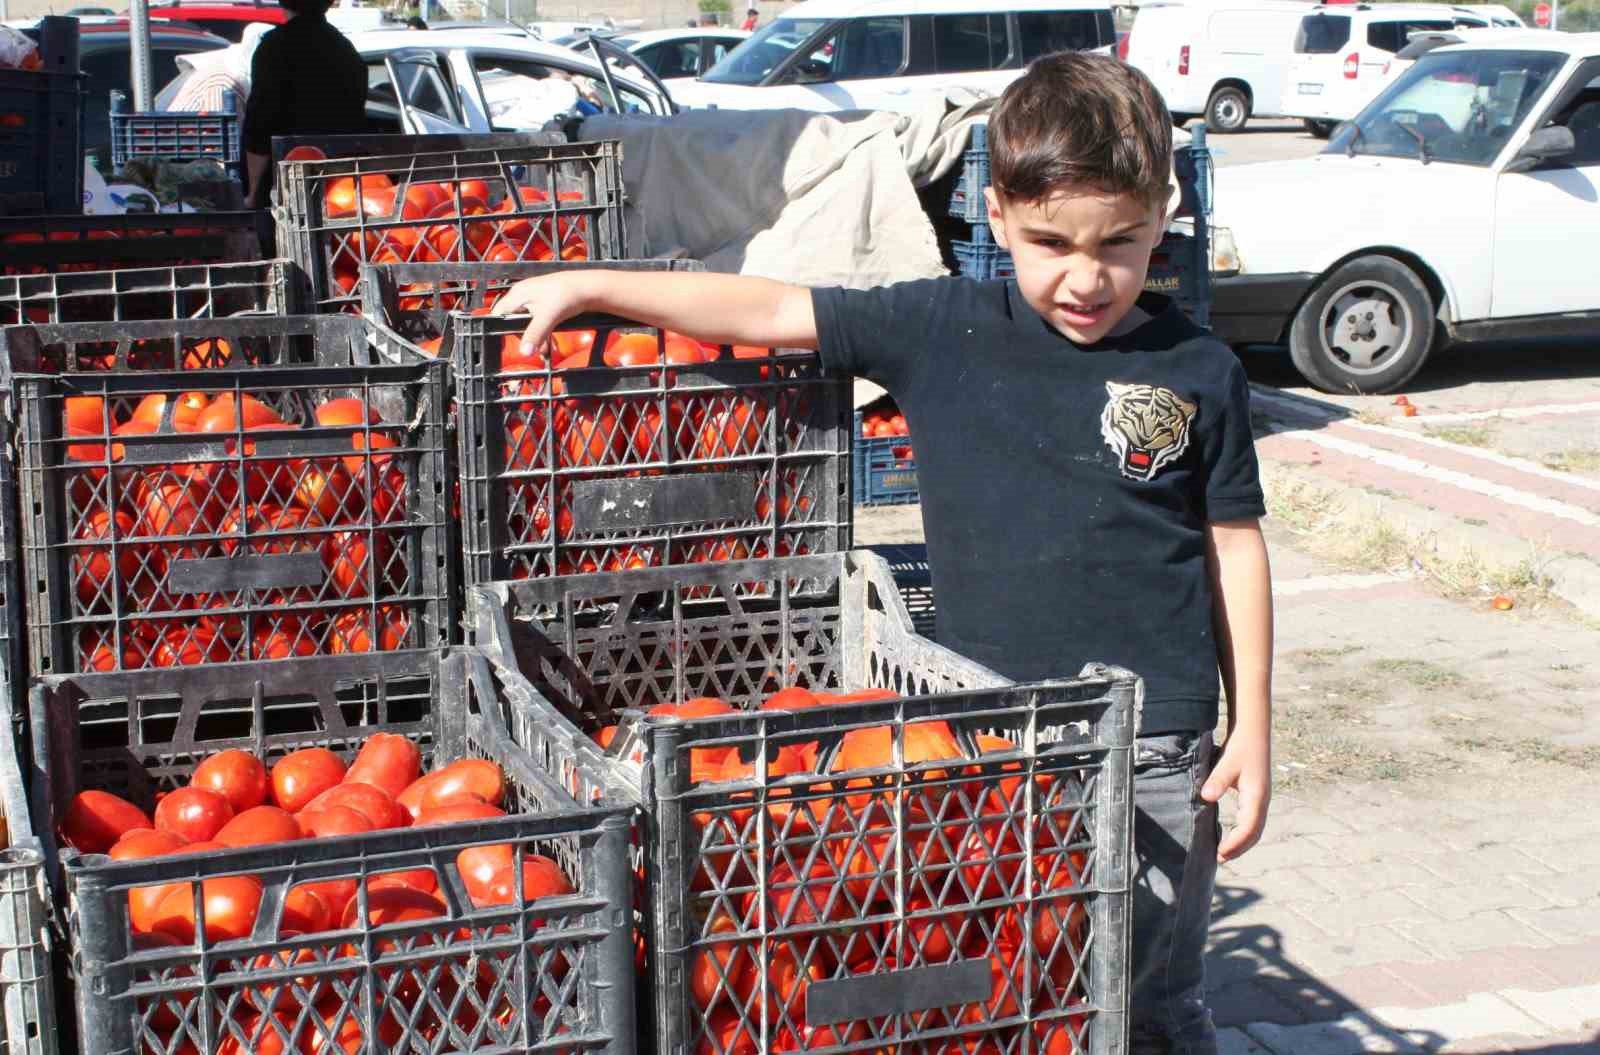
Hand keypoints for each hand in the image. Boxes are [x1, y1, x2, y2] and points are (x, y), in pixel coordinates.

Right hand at [491, 273, 590, 357]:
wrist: (589, 288)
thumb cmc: (567, 295)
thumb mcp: (547, 317)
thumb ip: (534, 335)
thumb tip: (524, 352)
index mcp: (518, 294)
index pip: (498, 313)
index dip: (497, 329)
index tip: (501, 345)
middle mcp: (523, 295)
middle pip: (513, 320)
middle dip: (523, 337)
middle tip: (532, 349)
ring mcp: (534, 298)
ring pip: (527, 323)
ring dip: (535, 338)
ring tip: (545, 351)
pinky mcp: (546, 303)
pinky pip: (538, 321)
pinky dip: (543, 333)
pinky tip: (550, 345)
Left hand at [1200, 722, 1270, 862]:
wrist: (1253, 733)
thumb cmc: (1240, 747)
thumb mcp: (1227, 762)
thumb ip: (1217, 780)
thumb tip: (1206, 797)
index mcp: (1256, 796)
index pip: (1248, 828)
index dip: (1235, 843)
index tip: (1220, 853)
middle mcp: (1262, 801)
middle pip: (1254, 833)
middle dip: (1239, 848)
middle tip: (1220, 859)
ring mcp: (1260, 800)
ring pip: (1255, 829)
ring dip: (1241, 843)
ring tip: (1223, 853)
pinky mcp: (1256, 796)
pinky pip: (1252, 821)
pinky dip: (1242, 833)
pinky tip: (1229, 835)